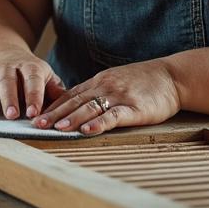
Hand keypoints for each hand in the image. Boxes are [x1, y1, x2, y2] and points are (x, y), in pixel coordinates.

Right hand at [0, 48, 64, 119]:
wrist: (5, 54)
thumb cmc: (31, 74)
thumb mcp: (46, 76)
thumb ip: (55, 90)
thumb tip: (68, 104)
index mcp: (29, 67)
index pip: (32, 80)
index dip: (33, 95)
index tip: (34, 112)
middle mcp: (8, 69)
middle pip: (7, 81)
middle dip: (9, 98)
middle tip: (13, 115)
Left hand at [33, 60, 180, 134]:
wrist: (173, 77)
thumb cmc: (144, 82)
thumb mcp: (115, 81)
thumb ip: (97, 92)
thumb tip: (75, 105)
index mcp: (99, 82)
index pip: (70, 94)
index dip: (52, 105)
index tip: (35, 115)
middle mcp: (105, 87)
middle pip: (75, 101)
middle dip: (54, 113)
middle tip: (36, 124)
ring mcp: (120, 97)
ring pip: (90, 108)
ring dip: (71, 118)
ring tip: (55, 128)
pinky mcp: (135, 108)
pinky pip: (114, 116)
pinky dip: (99, 123)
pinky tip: (87, 130)